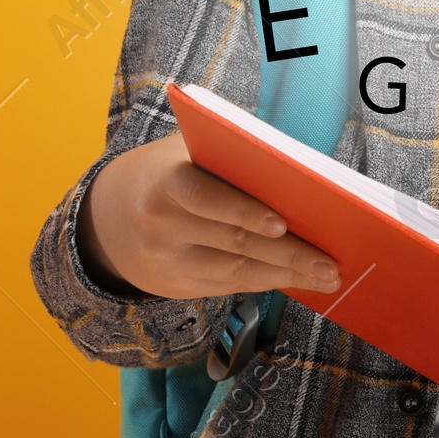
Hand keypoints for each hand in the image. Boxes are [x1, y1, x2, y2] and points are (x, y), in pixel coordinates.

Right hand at [76, 131, 341, 300]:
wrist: (108, 214)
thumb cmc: (173, 169)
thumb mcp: (188, 150)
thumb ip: (231, 157)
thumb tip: (299, 172)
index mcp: (166, 181)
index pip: (206, 197)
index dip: (244, 211)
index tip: (282, 224)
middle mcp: (161, 225)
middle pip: (232, 242)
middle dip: (288, 254)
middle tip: (330, 263)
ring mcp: (164, 262)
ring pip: (234, 272)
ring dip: (285, 277)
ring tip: (326, 278)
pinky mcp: (173, 287)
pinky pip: (226, 287)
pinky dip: (265, 283)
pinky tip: (297, 281)